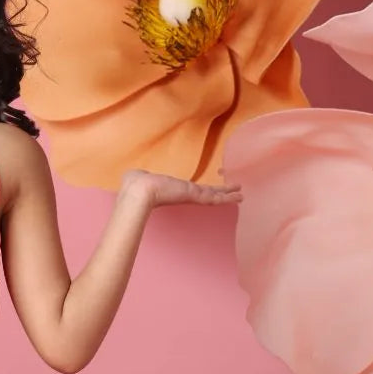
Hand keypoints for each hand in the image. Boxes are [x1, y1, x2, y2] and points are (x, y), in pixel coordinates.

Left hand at [119, 168, 241, 212]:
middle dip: (219, 193)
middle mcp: (183, 194)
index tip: (209, 189)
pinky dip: (227, 197)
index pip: (191, 189)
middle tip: (232, 192)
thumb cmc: (136, 183)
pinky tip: (239, 197)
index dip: (201, 189)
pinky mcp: (194, 196)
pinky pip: (214, 198)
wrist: (139, 191)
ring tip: (241, 195)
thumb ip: (140, 176)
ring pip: (213, 196)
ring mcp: (189, 196)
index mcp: (172, 189)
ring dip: (227, 195)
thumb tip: (131, 175)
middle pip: (206, 194)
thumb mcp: (139, 177)